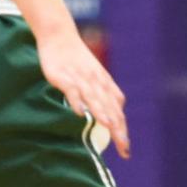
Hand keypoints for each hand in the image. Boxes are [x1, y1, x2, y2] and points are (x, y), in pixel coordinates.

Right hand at [36, 29, 129, 157]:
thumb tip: (114, 115)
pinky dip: (77, 101)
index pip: (117, 112)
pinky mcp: (65, 76)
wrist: (60, 36)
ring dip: (103, 115)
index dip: (122, 131)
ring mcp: (81, 79)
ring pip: (95, 100)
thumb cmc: (77, 59)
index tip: (125, 150)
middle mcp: (97, 83)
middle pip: (110, 109)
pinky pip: (73, 90)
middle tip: (123, 149)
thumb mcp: (96, 76)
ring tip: (111, 130)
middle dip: (118, 130)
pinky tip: (80, 114)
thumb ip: (105, 95)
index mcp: (105, 85)